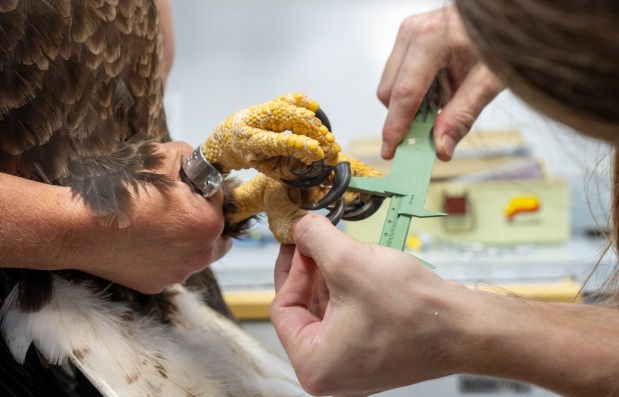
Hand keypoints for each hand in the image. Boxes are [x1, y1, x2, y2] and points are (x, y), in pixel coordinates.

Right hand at [71, 141, 230, 292]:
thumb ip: (192, 158)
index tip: (183, 184)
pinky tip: (144, 240)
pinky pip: (170, 266)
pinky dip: (163, 255)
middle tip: (178, 205)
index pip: (218, 198)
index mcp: (208, 224)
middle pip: (214, 231)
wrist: (79, 226)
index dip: (201, 187)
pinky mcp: (156, 285)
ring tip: (158, 222)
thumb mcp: (162, 156)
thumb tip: (200, 165)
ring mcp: (177, 273)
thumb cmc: (121, 193)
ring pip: (194, 252)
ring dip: (185, 238)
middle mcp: (200, 255)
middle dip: (202, 216)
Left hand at [270, 213, 471, 394]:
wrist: (467, 329)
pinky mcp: (373, 351)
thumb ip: (313, 238)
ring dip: (331, 275)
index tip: (300, 242)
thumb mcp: (348, 261)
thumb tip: (300, 226)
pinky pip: (348, 315)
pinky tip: (360, 265)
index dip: (292, 268)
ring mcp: (353, 363)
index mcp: (314, 364)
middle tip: (315, 239)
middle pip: (304, 307)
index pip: (283, 307)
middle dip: (311, 269)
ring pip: (328, 309)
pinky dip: (349, 288)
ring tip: (341, 247)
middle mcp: (331, 371)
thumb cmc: (415, 312)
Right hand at [377, 6, 503, 160]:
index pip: (404, 94)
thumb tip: (440, 149)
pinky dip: (413, 92)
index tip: (391, 151)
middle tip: (433, 128)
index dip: (396, 127)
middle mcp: (412, 33)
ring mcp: (407, 34)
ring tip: (443, 98)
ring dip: (410, 104)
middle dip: (405, 116)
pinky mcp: (407, 40)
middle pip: (389, 92)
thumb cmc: (498, 42)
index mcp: (431, 39)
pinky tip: (438, 87)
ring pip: (389, 86)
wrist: (502, 18)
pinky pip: (397, 77)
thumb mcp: (488, 82)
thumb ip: (462, 116)